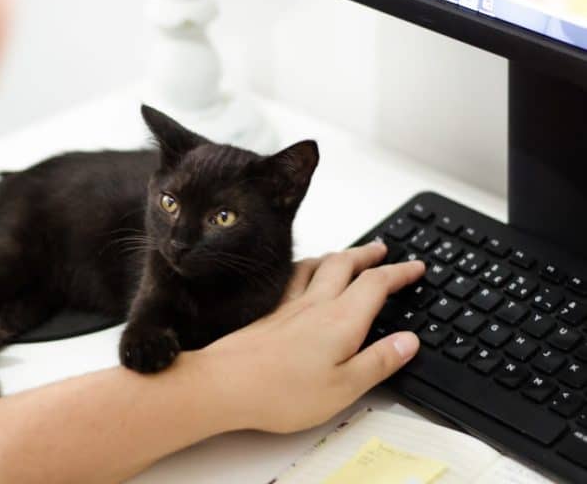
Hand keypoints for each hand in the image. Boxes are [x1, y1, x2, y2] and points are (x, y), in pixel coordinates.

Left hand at [196, 241, 424, 433]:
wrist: (225, 384)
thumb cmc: (281, 392)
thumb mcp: (344, 388)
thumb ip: (378, 362)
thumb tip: (408, 342)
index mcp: (341, 321)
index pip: (377, 284)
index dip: (400, 272)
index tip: (416, 267)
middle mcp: (316, 305)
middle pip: (346, 264)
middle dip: (369, 254)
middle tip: (384, 249)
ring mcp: (290, 306)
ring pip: (318, 265)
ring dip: (339, 255)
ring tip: (349, 255)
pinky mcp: (270, 313)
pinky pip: (293, 276)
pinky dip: (306, 266)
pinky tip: (301, 273)